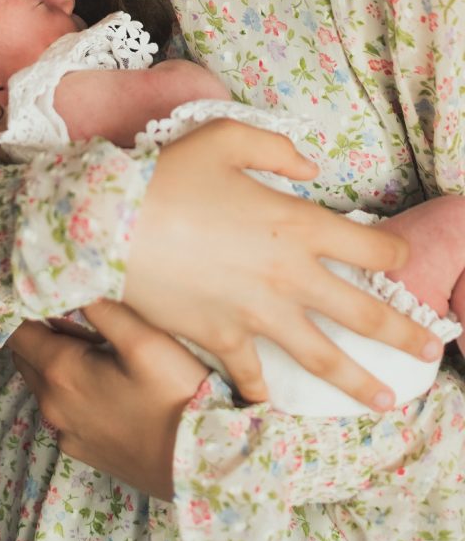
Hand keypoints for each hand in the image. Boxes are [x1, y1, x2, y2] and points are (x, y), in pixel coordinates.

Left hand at [9, 302, 206, 499]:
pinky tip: (108, 384)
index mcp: (61, 372)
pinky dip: (72, 390)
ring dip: (57, 361)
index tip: (43, 291)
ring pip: (44, 384)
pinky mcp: (83, 451)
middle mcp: (53, 406)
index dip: (25, 307)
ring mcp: (66, 433)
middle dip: (40, 331)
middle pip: (26, 357)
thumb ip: (103, 307)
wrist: (202, 465)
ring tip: (98, 347)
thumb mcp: (144, 340)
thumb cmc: (176, 396)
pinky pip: (64, 410)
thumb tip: (73, 281)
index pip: (17, 331)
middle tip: (79, 316)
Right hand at [124, 119, 442, 409]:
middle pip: (362, 311)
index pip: (370, 247)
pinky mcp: (221, 337)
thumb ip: (277, 149)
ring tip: (384, 402)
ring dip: (357, 381)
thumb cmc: (169, 174)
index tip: (402, 261)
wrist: (112, 224)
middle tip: (429, 353)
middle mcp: (289, 275)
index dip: (394, 254)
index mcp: (298, 224)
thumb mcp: (226, 138)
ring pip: (321, 356)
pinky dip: (262, 389)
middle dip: (402, 334)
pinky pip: (251, 372)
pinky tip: (272, 402)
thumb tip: (310, 168)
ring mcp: (257, 314)